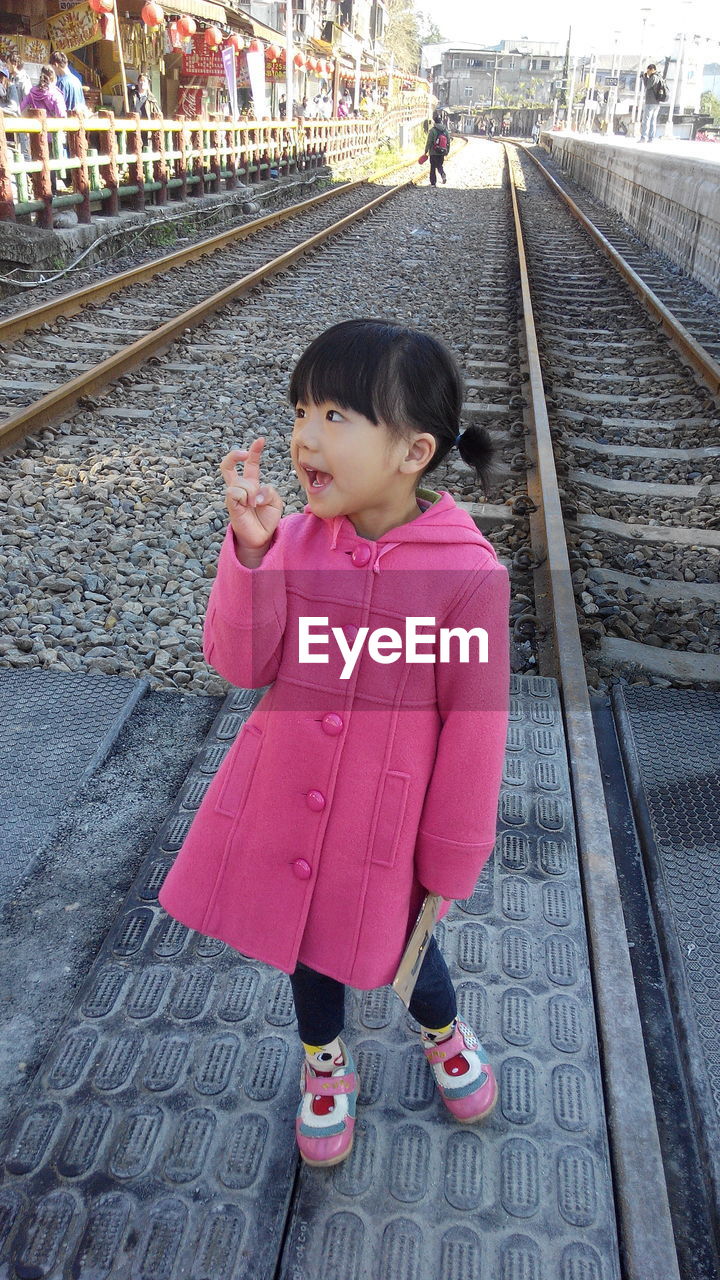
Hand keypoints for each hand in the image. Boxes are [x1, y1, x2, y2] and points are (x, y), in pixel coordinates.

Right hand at [220, 437, 282, 559]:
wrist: (261, 537)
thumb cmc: (266, 519)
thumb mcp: (275, 501)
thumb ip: (269, 490)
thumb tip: (255, 492)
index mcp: (252, 483)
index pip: (251, 463)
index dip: (254, 451)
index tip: (261, 439)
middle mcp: (240, 487)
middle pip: (227, 465)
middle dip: (235, 455)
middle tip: (244, 453)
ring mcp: (234, 495)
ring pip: (240, 482)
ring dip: (252, 491)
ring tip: (254, 504)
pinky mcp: (230, 504)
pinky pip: (235, 492)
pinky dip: (245, 497)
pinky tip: (248, 506)